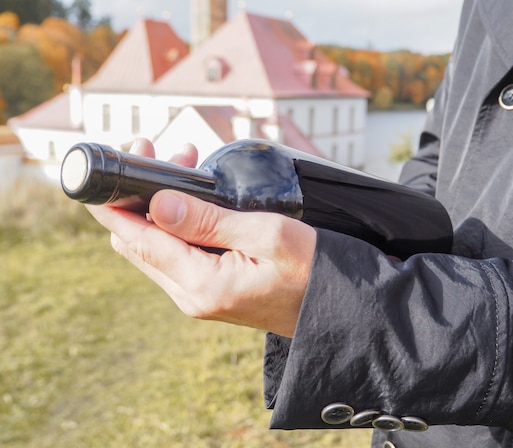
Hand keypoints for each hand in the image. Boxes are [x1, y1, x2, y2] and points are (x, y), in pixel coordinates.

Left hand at [86, 138, 316, 336]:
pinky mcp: (208, 292)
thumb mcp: (267, 234)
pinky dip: (175, 224)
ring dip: (157, 207)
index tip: (103, 169)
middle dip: (137, 196)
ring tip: (186, 164)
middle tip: (162, 153)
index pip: (136, 238)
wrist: (334, 308)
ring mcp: (197, 297)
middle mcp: (190, 295)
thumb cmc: (312, 268)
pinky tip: (196, 198)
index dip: (112, 202)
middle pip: (137, 242)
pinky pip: (175, 257)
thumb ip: (209, 221)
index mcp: (201, 284)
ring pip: (153, 248)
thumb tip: (157, 203)